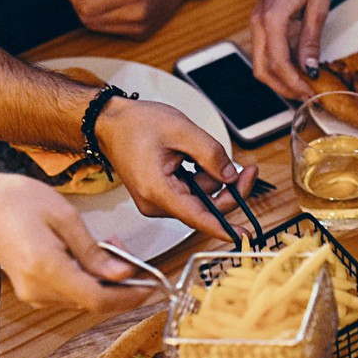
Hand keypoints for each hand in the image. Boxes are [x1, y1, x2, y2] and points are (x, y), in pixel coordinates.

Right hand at [0, 174, 144, 311]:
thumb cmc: (17, 202)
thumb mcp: (65, 217)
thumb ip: (94, 250)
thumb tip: (123, 273)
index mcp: (46, 269)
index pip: (98, 299)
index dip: (130, 297)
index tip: (152, 287)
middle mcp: (38, 289)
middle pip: (93, 301)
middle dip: (120, 283)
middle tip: (130, 255)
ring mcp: (33, 294)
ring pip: (83, 298)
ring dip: (104, 279)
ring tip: (109, 247)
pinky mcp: (32, 291)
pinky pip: (70, 293)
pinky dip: (87, 279)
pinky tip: (89, 255)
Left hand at [60, 0, 198, 38]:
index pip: (84, 7)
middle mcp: (137, 12)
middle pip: (89, 20)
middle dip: (81, 4)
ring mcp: (142, 26)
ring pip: (99, 28)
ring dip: (94, 13)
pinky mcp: (144, 33)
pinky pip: (113, 31)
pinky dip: (108, 19)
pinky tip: (117, 3)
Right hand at [93, 98, 256, 239]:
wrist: (110, 123)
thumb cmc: (135, 125)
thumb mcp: (180, 130)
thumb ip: (210, 154)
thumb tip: (230, 175)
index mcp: (157, 190)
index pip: (196, 217)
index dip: (222, 227)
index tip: (241, 235)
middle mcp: (155, 203)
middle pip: (204, 208)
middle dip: (228, 190)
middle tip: (247, 170)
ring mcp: (156, 201)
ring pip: (199, 200)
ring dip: (212, 180)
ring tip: (205, 151)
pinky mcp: (160, 196)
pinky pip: (189, 194)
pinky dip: (200, 179)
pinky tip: (194, 159)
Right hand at [251, 0, 340, 100]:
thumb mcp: (318, 7)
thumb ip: (311, 40)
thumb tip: (309, 68)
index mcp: (271, 18)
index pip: (278, 63)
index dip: (293, 83)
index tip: (309, 93)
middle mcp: (258, 20)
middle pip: (262, 68)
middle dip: (282, 87)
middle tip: (304, 96)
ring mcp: (258, 18)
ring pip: (260, 60)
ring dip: (279, 77)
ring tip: (302, 85)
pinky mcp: (262, 17)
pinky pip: (265, 48)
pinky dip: (278, 62)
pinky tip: (296, 67)